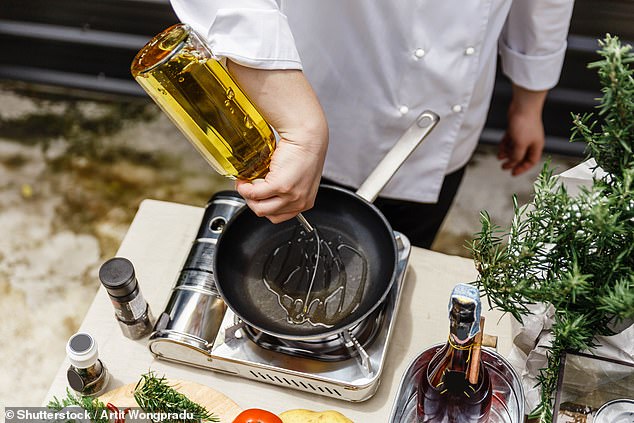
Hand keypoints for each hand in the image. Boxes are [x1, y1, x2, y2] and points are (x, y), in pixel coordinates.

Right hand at [227, 62, 328, 222]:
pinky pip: (254, 194)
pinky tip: (244, 180)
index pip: (279, 217)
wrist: (307, 135)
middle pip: (267, 214)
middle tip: (248, 188)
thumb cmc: (304, 149)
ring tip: (245, 184)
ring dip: (247, 197)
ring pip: (259, 208)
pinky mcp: (281, 185)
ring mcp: (291, 195)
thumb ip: (286, 189)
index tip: (257, 197)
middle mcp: (300, 202)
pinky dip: (245, 188)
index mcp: (305, 202)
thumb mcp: (298, 177)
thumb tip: (264, 192)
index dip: (264, 207)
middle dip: (253, 202)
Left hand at [498, 85, 546, 175]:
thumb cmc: (525, 123)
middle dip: (513, 162)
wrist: (523, 105)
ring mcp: (523, 134)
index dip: (522, 168)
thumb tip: (512, 163)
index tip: (513, 173)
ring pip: (514, 148)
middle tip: (504, 167)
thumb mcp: (520, 144)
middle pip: (522, 156)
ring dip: (507, 154)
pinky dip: (505, 145)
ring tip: (499, 157)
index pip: (531, 161)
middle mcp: (531, 141)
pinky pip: (510, 140)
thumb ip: (516, 156)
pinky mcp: (516, 128)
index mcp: (536, 146)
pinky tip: (499, 149)